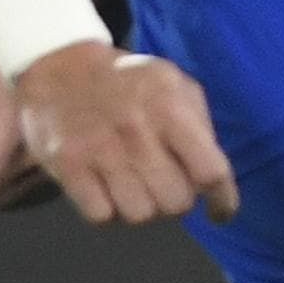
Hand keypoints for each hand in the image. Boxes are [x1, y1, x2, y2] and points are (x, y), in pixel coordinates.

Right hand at [11, 40, 241, 224]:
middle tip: (167, 184)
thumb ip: (200, 126)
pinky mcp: (67, 166)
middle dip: (177, 199)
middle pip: (176, 202)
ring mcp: (99, 150)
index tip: (220, 212)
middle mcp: (136, 131)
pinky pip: (101, 215)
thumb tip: (213, 176)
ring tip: (136, 184)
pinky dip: (108, 209)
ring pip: (140, 215)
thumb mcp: (175, 85)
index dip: (222, 199)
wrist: (61, 67)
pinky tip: (109, 188)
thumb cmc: (130, 82)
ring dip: (143, 206)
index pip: (210, 171)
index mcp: (170, 108)